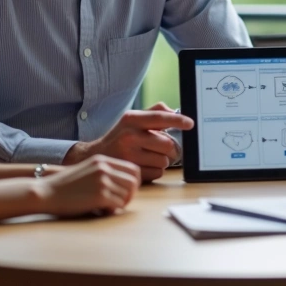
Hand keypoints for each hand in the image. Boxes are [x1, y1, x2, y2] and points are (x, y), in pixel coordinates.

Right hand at [38, 155, 140, 216]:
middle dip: (130, 195)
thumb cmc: (65, 186)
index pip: (133, 169)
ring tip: (108, 207)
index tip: (126, 192)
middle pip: (133, 182)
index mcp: (103, 160)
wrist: (45, 192)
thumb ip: (105, 173)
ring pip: (127, 194)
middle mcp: (104, 168)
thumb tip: (125, 187)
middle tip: (120, 203)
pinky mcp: (99, 195)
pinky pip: (118, 204)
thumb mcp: (87, 171)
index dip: (133, 183)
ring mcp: (102, 180)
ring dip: (120, 203)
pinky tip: (102, 211)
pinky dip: (113, 210)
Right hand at [66, 106, 193, 181]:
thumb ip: (155, 111)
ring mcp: (129, 155)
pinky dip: (156, 171)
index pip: (159, 117)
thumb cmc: (120, 136)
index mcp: (131, 119)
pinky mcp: (131, 172)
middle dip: (171, 149)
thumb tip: (176, 112)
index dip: (177, 120)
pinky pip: (158, 173)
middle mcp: (129, 135)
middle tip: (164, 148)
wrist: (95, 156)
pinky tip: (144, 166)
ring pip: (164, 160)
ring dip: (162, 160)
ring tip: (148, 156)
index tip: (190, 123)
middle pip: (167, 144)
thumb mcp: (132, 119)